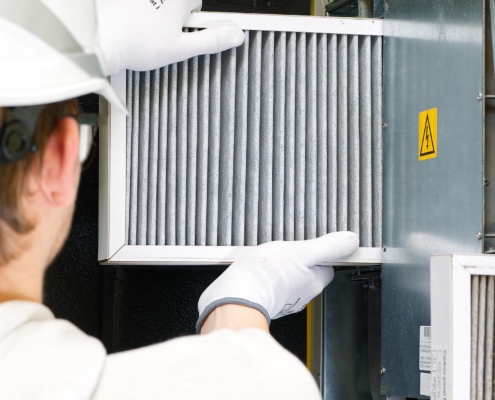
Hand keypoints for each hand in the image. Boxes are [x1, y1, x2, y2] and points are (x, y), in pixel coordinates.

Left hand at [96, 0, 244, 74]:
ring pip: (156, 3)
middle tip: (162, 31)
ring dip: (154, 11)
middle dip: (173, 13)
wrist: (99, 39)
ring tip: (144, 29)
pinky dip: (137, 11)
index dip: (192, 17)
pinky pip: (139, 6)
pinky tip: (131, 23)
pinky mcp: (123, 0)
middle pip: (177, 1)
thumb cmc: (136, 43)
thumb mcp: (181, 48)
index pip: (196, 3)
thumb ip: (211, 40)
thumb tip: (236, 35)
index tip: (186, 28)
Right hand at [197, 232, 358, 331]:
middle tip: (288, 249)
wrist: (236, 295)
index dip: (322, 254)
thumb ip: (328, 246)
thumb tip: (352, 241)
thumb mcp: (302, 252)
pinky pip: (273, 284)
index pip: (327, 267)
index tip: (312, 245)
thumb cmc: (268, 274)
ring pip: (290, 278)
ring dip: (285, 268)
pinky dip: (269, 276)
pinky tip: (260, 268)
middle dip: (302, 261)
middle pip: (309, 273)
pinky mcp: (265, 300)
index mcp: (314, 282)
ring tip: (271, 258)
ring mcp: (283, 300)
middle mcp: (302, 295)